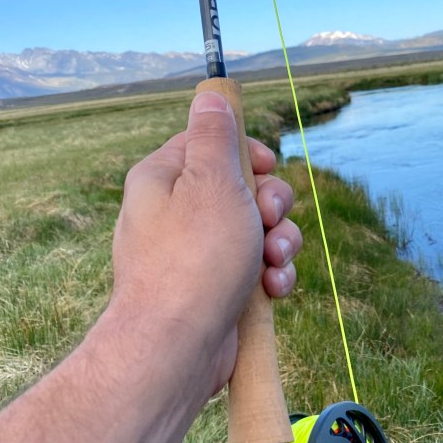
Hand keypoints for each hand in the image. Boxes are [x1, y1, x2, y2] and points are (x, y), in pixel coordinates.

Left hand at [105, 91, 301, 394]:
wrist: (177, 346)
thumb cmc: (194, 259)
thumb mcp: (212, 181)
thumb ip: (216, 136)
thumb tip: (211, 95)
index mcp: (163, 179)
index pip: (209, 144)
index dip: (247, 152)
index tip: (265, 166)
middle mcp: (174, 214)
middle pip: (242, 188)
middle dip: (272, 204)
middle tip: (271, 218)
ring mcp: (195, 255)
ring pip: (256, 232)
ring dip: (280, 243)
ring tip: (275, 263)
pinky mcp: (214, 290)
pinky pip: (254, 270)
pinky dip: (271, 277)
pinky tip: (272, 291)